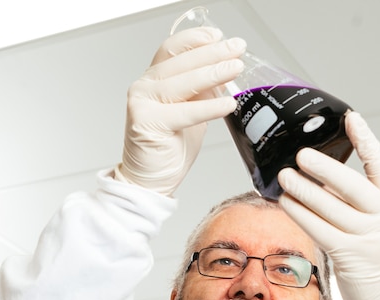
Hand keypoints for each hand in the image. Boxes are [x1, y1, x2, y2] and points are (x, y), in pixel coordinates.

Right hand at [115, 28, 245, 196]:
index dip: (196, 39)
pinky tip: (228, 103)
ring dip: (213, 73)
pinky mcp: (147, 123)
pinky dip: (209, 107)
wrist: (150, 181)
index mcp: (153, 80)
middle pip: (180, 62)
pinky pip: (185, 112)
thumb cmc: (168, 149)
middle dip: (213, 53)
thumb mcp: (191, 113)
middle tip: (237, 49)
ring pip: (182, 83)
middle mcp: (144, 88)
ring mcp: (142, 104)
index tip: (219, 36)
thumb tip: (224, 72)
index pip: (173, 49)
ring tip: (235, 68)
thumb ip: (202, 93)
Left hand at [277, 112, 379, 299]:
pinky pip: (320, 229)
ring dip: (304, 191)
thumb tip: (324, 176)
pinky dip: (301, 214)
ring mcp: (369, 238)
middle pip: (352, 186)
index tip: (351, 118)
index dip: (366, 141)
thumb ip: (362, 201)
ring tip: (284, 177)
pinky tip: (287, 203)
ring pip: (332, 208)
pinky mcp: (351, 256)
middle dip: (325, 168)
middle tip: (301, 155)